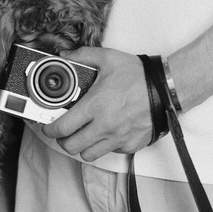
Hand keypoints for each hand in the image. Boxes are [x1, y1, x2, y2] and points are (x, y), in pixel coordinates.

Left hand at [42, 46, 152, 160]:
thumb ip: (82, 55)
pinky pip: (109, 152)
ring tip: (82, 134)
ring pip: (89, 155)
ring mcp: (118, 138)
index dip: (49, 129)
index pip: (63, 127)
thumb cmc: (137, 75)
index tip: (47, 126)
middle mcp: (104, 126)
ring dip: (81, 147)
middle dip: (62, 140)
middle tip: (63, 131)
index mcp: (95, 105)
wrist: (165, 89)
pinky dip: (102, 146)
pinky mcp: (130, 145)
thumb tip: (64, 56)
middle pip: (71, 147)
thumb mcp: (108, 58)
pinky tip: (103, 132)